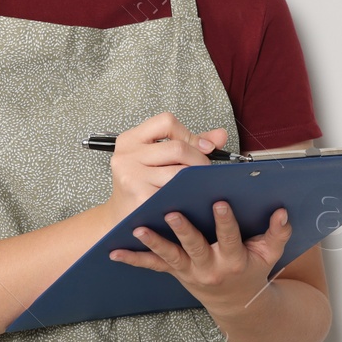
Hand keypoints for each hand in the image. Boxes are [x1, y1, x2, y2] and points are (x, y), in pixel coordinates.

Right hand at [104, 112, 227, 222]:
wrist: (121, 218)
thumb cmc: (142, 185)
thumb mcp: (157, 158)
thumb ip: (189, 143)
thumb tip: (220, 136)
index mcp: (130, 139)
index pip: (166, 122)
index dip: (189, 134)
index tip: (202, 148)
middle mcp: (127, 155)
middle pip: (177, 148)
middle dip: (199, 160)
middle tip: (204, 171)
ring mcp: (132, 176)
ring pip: (179, 171)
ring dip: (195, 179)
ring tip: (196, 184)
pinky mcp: (140, 197)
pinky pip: (176, 192)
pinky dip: (187, 194)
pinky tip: (187, 198)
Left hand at [108, 200, 292, 319]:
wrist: (236, 303)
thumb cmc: (252, 271)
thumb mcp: (270, 255)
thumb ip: (278, 233)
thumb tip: (282, 212)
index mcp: (233, 260)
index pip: (230, 238)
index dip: (226, 222)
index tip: (220, 202)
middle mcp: (209, 267)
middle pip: (195, 247)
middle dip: (184, 230)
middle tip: (172, 213)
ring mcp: (189, 271)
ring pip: (170, 256)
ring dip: (153, 242)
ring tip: (138, 229)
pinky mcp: (175, 272)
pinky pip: (152, 266)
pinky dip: (133, 259)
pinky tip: (115, 251)